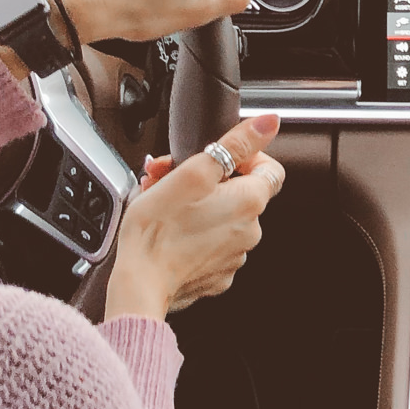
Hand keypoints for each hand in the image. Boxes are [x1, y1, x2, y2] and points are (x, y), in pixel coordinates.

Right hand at [104, 115, 284, 322]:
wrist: (139, 285)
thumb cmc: (158, 231)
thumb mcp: (194, 173)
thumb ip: (236, 144)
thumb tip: (269, 123)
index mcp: (249, 203)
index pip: (270, 168)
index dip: (244, 156)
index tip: (217, 158)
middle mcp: (250, 231)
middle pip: (238, 192)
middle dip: (208, 180)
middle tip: (172, 178)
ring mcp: (233, 256)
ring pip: (221, 217)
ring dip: (198, 205)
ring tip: (165, 204)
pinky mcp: (215, 273)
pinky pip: (211, 243)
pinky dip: (194, 232)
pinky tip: (170, 229)